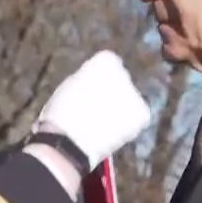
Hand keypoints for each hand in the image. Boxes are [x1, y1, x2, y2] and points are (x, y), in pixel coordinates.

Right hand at [32, 51, 150, 167]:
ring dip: (121, 110)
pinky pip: (138, 119)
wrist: (70, 142)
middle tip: (96, 112)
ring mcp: (135, 93)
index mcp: (105, 59)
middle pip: (120, 82)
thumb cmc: (60, 116)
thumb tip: (96, 86)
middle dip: (112, 94)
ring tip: (102, 126)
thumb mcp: (70, 85)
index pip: (108, 65)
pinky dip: (130, 127)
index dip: (96, 81)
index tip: (87, 93)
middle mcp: (125, 71)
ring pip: (130, 101)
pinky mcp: (141, 113)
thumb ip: (88, 79)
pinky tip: (114, 133)